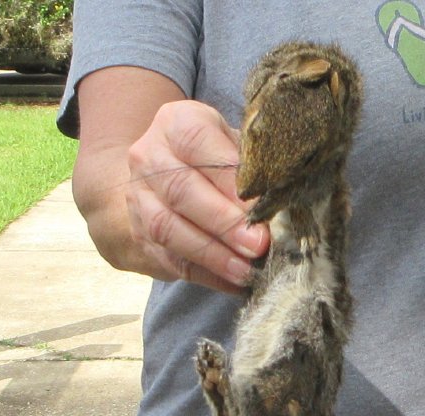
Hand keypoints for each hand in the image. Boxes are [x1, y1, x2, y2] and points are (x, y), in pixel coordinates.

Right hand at [126, 100, 268, 291]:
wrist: (155, 180)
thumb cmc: (212, 160)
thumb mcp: (231, 145)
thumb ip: (252, 165)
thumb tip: (284, 198)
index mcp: (176, 123)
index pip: (199, 143)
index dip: (229, 178)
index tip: (260, 205)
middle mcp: (149, 157)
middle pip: (182, 190)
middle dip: (224, 223)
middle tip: (259, 245)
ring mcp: (140, 199)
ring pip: (170, 229)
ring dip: (213, 255)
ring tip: (247, 272)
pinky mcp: (141, 237)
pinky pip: (172, 260)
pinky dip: (208, 275)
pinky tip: (235, 284)